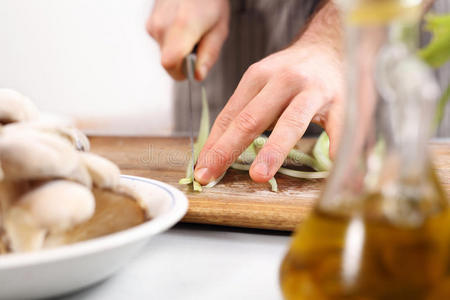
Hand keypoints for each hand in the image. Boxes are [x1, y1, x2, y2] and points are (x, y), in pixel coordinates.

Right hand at [146, 0, 229, 79]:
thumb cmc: (210, 0)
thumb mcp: (219, 29)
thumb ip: (209, 54)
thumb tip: (198, 76)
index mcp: (182, 27)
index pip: (170, 65)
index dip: (181, 73)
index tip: (192, 69)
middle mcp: (162, 25)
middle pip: (167, 61)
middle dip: (183, 61)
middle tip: (198, 45)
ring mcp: (153, 23)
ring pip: (164, 52)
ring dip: (178, 50)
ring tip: (192, 32)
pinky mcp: (149, 22)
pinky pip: (161, 42)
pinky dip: (172, 40)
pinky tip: (183, 26)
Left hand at [194, 14, 344, 184]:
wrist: (330, 47)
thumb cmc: (290, 74)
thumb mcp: (262, 83)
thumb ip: (243, 113)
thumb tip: (215, 151)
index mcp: (258, 77)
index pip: (230, 116)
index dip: (213, 144)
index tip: (201, 170)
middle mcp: (283, 81)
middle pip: (252, 118)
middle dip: (229, 148)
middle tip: (212, 174)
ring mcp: (313, 90)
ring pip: (291, 122)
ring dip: (273, 150)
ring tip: (259, 175)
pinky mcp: (341, 100)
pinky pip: (338, 127)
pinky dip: (335, 147)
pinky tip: (330, 165)